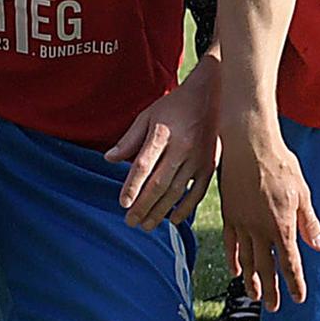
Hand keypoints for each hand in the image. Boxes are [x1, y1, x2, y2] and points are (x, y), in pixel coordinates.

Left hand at [104, 71, 219, 228]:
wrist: (209, 95)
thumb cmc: (174, 106)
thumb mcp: (148, 116)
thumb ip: (129, 139)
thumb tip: (109, 159)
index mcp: (163, 133)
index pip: (144, 165)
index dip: (133, 186)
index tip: (123, 203)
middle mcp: (182, 148)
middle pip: (159, 184)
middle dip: (143, 206)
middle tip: (131, 222)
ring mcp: (198, 158)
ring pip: (177, 191)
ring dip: (161, 211)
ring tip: (146, 225)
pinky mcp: (210, 164)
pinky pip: (198, 192)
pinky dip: (186, 208)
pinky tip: (173, 220)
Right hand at [218, 114, 319, 303]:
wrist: (249, 144)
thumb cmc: (280, 164)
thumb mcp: (302, 192)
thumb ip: (309, 223)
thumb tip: (319, 246)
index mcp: (282, 225)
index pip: (289, 263)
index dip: (294, 283)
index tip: (298, 298)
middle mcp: (260, 230)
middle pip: (266, 268)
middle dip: (271, 290)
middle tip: (274, 307)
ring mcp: (242, 224)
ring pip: (247, 261)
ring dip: (251, 281)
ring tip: (255, 297)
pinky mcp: (229, 215)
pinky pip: (230, 244)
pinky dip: (233, 260)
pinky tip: (235, 271)